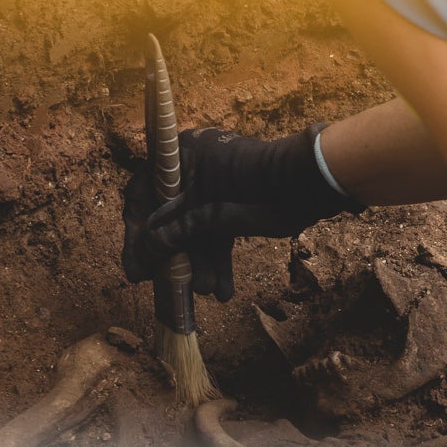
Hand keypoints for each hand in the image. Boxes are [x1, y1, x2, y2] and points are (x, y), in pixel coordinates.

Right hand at [120, 126, 352, 301]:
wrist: (310, 183)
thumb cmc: (256, 188)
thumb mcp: (208, 215)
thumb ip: (175, 233)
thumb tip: (146, 254)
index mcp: (179, 155)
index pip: (142, 197)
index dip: (136, 236)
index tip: (137, 270)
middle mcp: (192, 167)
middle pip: (168, 218)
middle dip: (174, 257)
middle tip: (167, 287)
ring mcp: (213, 186)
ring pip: (194, 230)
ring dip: (199, 263)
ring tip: (205, 291)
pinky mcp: (233, 204)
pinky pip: (216, 232)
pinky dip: (218, 259)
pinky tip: (223, 291)